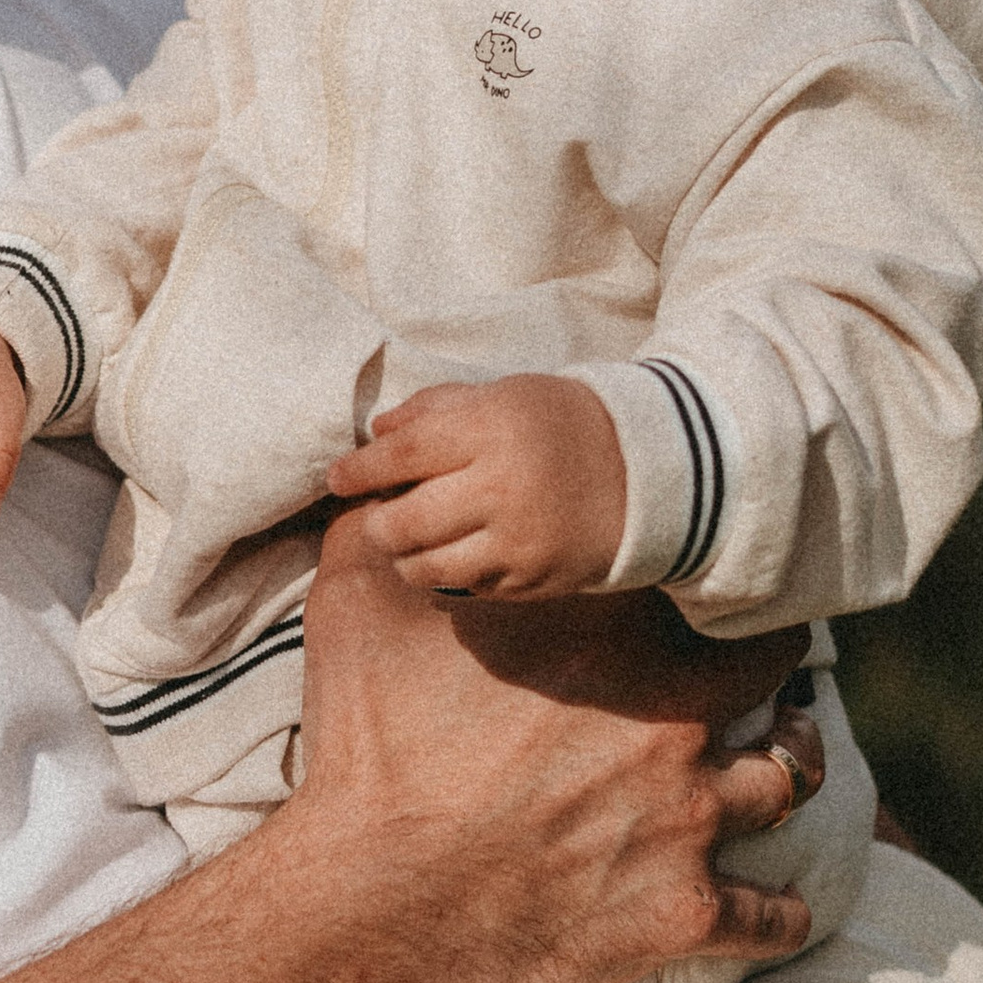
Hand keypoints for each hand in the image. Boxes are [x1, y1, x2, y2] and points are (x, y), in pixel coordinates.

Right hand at [292, 511, 815, 982]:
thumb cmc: (366, 753)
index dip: (699, 568)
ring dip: (790, 762)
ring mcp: (689, 814)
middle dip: (771, 656)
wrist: (373, 905)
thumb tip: (378, 480)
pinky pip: (775, 916)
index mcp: (603, 632)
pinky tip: (782, 909)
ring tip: (785, 758)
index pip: (693, 570)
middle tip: (761, 659)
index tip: (692, 580)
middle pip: (770, 663)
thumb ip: (379, 532)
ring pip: (791, 774)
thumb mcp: (355, 612)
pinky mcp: (687, 908)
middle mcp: (667, 714)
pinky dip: (782, 913)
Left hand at [325, 375, 626, 595]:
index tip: (337, 477)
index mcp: (491, 430)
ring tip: (408, 541)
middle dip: (378, 524)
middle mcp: (502, 488)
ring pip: (428, 567)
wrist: (644, 472)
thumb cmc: (560, 423)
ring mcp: (518, 541)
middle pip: (405, 522)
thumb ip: (434, 408)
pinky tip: (454, 554)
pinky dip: (449, 574)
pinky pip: (467, 588)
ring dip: (404, 558)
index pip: (402, 455)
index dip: (360, 470)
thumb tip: (375, 434)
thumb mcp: (502, 394)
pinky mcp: (533, 580)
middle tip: (377, 518)